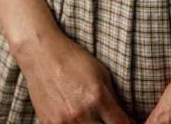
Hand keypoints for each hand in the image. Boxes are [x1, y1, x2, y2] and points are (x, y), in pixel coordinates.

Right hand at [16, 28, 136, 123]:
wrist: (42, 54)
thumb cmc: (74, 60)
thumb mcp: (101, 73)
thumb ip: (113, 98)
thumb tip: (124, 116)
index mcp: (97, 98)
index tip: (129, 121)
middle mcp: (81, 114)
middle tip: (110, 119)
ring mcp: (63, 122)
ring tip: (94, 118)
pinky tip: (78, 119)